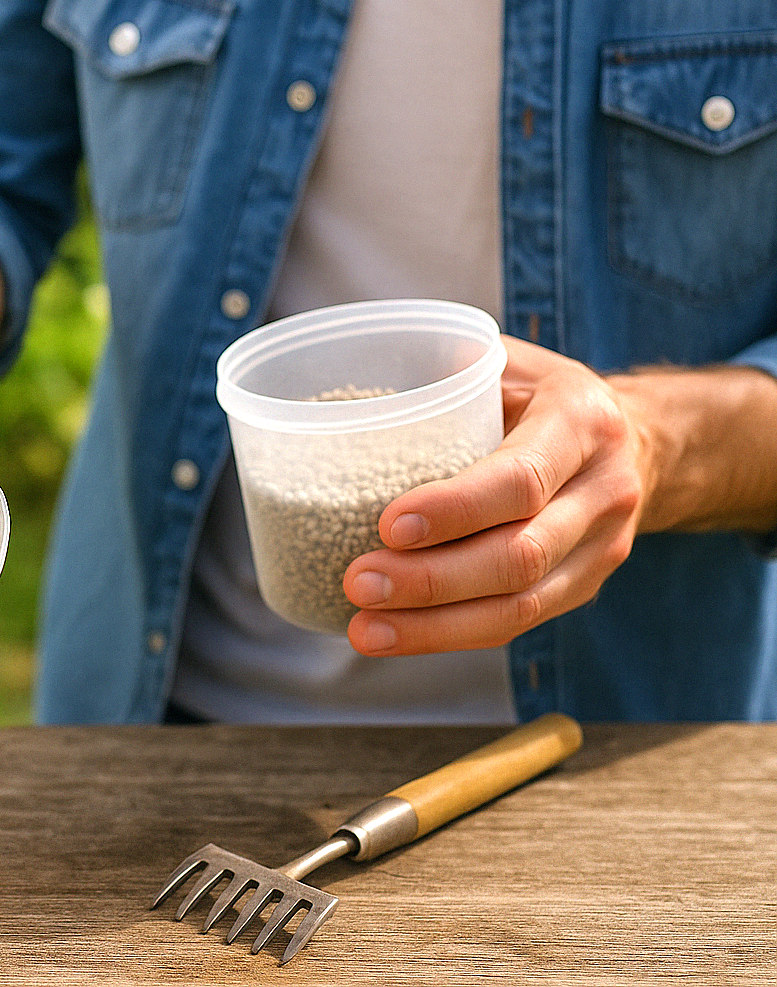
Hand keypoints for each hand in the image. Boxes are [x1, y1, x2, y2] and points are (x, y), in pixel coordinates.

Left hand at [342, 336, 646, 655]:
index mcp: (582, 423)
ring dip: (435, 626)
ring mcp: (601, 550)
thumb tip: (367, 389)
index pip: (521, 479)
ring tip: (365, 629)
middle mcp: (604, 492)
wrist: (637, 442)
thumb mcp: (510, 361)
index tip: (389, 525)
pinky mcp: (582, 589)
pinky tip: (393, 635)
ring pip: (520, 606)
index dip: (456, 509)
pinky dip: (450, 635)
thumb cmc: (540, 394)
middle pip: (520, 556)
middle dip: (433, 580)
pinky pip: (515, 623)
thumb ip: (452, 369)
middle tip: (359, 582)